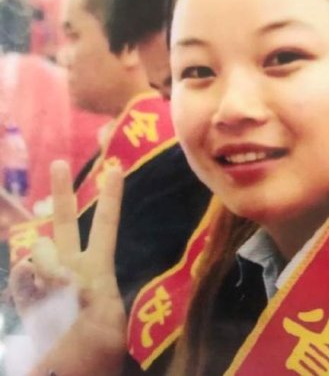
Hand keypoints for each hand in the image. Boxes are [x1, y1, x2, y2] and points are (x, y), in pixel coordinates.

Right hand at [22, 160, 126, 375]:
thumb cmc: (96, 357)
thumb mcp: (106, 326)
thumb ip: (86, 293)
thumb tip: (62, 275)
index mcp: (98, 269)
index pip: (105, 225)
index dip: (110, 197)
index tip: (116, 169)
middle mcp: (71, 267)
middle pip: (65, 222)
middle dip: (62, 192)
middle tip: (58, 162)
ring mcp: (46, 280)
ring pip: (39, 250)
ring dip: (45, 265)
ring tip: (56, 289)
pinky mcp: (25, 295)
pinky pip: (21, 271)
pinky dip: (26, 277)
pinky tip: (36, 292)